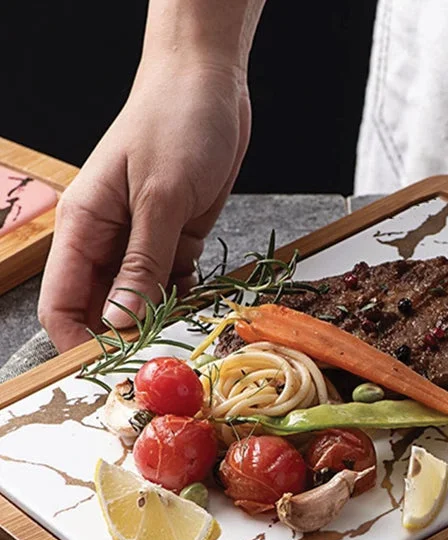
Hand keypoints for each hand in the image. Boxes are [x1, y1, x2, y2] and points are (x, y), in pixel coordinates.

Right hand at [38, 58, 250, 350]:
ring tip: (183, 337)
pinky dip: (184, 300)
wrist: (210, 83)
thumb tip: (117, 323)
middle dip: (122, 339)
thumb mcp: (160, 197)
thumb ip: (141, 265)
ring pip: (138, 302)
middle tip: (156, 362)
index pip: (60, 303)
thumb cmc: (176, 122)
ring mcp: (141, 241)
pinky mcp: (174, 240)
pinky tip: (200, 308)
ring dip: (158, 322)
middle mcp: (107, 239)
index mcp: (84, 226)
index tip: (109, 370)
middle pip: (99, 309)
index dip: (77, 343)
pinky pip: (172, 285)